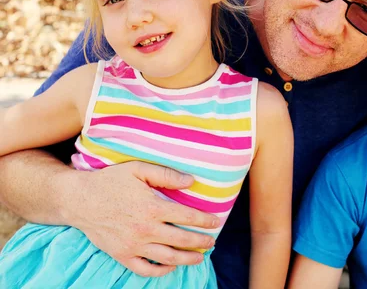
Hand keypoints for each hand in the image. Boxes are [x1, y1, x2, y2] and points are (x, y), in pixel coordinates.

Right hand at [62, 161, 219, 276]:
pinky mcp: (121, 255)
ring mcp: (133, 245)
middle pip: (181, 240)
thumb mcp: (138, 169)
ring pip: (167, 258)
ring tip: (199, 257)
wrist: (78, 200)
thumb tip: (191, 181)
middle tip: (211, 242)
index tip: (215, 222)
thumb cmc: (109, 181)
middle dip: (200, 242)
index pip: (187, 216)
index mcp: (152, 207)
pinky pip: (144, 269)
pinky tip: (170, 265)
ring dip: (187, 259)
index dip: (204, 220)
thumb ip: (166, 175)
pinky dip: (160, 271)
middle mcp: (145, 229)